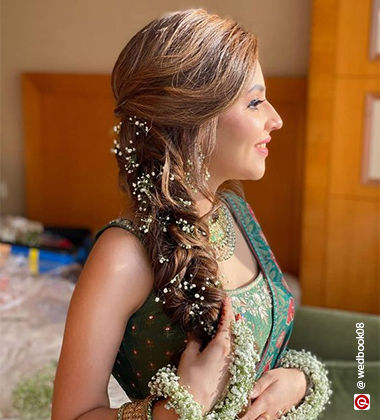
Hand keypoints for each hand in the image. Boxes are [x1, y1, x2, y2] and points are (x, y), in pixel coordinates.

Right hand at [176, 294, 235, 414]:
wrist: (194, 403)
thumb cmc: (189, 377)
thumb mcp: (189, 354)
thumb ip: (194, 340)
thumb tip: (195, 332)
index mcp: (221, 345)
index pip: (226, 322)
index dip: (227, 309)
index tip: (227, 298)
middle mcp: (230, 354)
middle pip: (235, 331)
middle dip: (232, 319)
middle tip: (230, 308)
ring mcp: (232, 365)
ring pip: (236, 342)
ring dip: (233, 331)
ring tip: (232, 322)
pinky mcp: (230, 374)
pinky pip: (234, 353)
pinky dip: (232, 343)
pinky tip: (228, 343)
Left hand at [238, 367, 307, 419]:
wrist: (301, 383)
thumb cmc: (284, 377)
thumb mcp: (270, 376)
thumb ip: (258, 386)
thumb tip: (246, 393)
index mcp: (266, 401)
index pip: (250, 415)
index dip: (240, 419)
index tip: (231, 417)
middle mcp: (270, 411)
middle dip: (245, 419)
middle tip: (234, 414)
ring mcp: (274, 415)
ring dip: (252, 418)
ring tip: (242, 414)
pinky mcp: (277, 415)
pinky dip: (258, 418)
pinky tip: (253, 413)